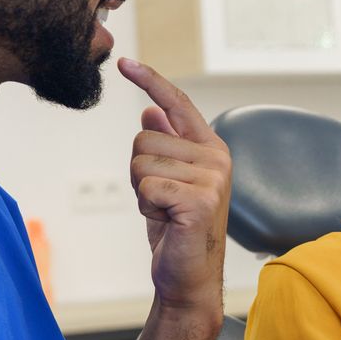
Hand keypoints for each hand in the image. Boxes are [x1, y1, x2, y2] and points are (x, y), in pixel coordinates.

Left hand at [116, 58, 231, 311]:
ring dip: (142, 191)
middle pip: (145, 138)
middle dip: (139, 171)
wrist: (188, 277)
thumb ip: (164, 146)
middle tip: (160, 200)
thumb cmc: (176, 229)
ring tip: (164, 212)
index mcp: (210, 148)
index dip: (150, 80)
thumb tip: (149, 113)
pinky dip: (147, 207)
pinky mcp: (200, 200)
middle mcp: (216, 157)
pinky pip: (147, 186)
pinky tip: (166, 222)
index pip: (177, 104)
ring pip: (141, 162)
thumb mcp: (164, 181)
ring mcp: (212, 178)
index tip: (124, 62)